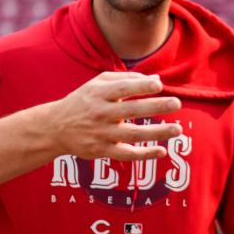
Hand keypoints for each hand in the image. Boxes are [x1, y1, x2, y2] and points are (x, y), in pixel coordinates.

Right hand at [47, 72, 182, 160]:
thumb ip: (126, 79)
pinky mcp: (102, 151)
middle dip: (156, 106)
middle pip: (132, 110)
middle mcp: (100, 113)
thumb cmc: (83, 101)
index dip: (141, 86)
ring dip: (157, 133)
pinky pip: (126, 154)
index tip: (159, 85)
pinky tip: (162, 151)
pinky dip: (144, 154)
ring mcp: (102, 134)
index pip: (123, 88)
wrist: (55, 127)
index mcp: (99, 94)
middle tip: (176, 103)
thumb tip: (157, 81)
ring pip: (133, 134)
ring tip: (177, 129)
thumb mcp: (97, 83)